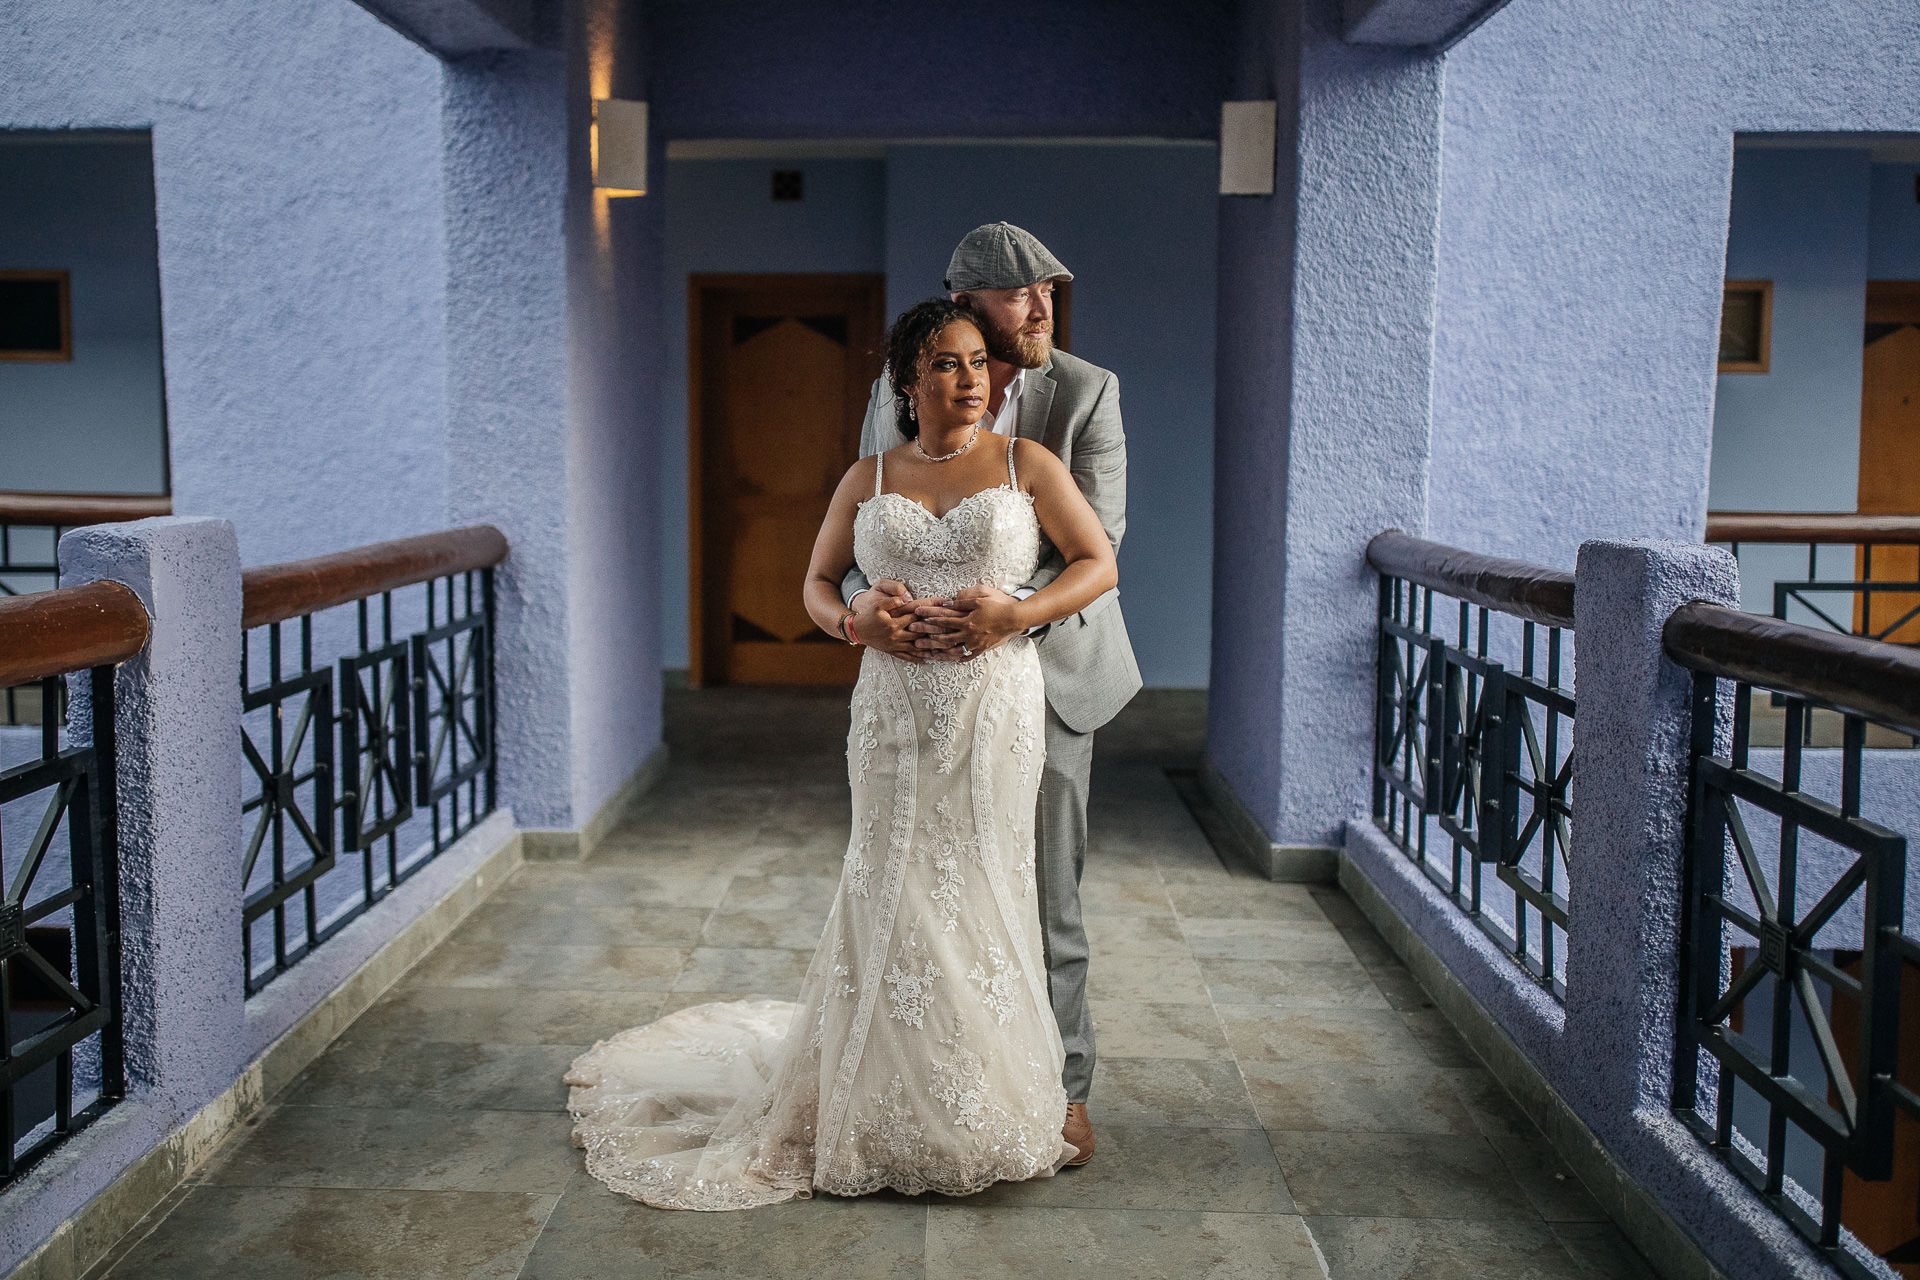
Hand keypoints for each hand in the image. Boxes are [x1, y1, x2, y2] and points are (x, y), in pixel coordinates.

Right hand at [851, 580, 936, 659]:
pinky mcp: (891, 651)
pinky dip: (916, 658)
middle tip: (949, 632)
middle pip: (919, 634)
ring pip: (915, 648)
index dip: (929, 613)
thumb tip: (907, 598)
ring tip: (943, 649)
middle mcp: (896, 636)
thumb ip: (893, 600)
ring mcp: (894, 645)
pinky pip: (906, 657)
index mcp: (894, 623)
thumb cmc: (868, 615)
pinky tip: (927, 659)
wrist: (856, 630)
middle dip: (934, 632)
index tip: (941, 612)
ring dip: (929, 648)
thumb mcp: (878, 605)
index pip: (916, 617)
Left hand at [911, 585, 1027, 660]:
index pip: (944, 619)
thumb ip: (963, 601)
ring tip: (927, 652)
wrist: (1015, 619)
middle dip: (927, 636)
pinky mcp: (982, 649)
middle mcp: (969, 634)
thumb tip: (947, 603)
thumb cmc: (998, 606)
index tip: (918, 616)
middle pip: (944, 636)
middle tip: (913, 637)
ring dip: (939, 650)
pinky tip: (949, 658)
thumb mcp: (980, 598)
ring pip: (953, 649)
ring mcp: (975, 643)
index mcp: (967, 620)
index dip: (930, 617)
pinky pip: (967, 656)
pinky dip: (957, 657)